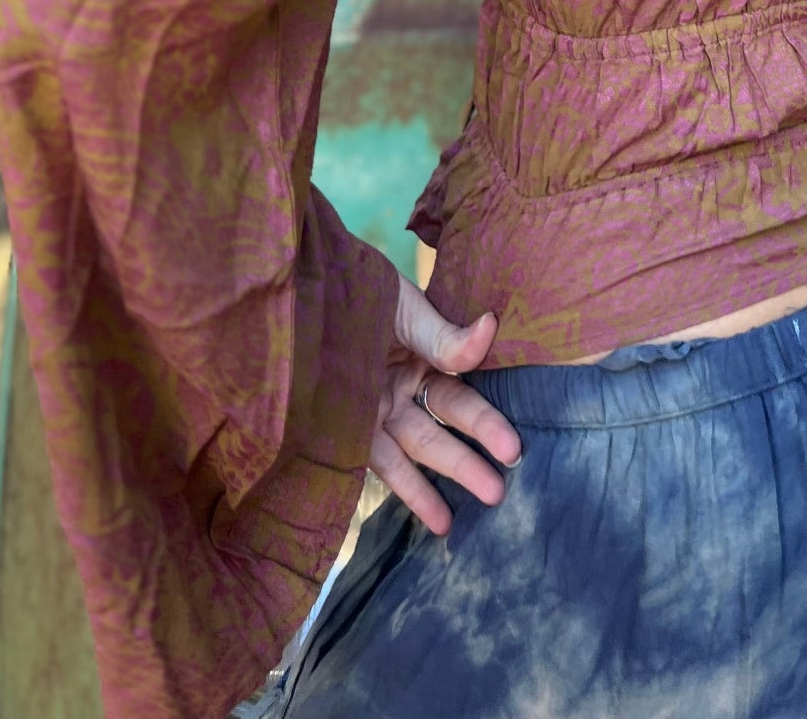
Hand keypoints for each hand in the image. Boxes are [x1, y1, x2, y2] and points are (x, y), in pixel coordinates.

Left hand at [369, 275, 521, 535]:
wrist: (295, 291)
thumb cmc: (354, 289)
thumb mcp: (402, 307)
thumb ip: (441, 333)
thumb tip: (491, 327)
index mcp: (424, 351)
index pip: (462, 391)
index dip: (486, 421)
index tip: (510, 447)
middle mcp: (403, 384)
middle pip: (444, 424)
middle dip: (471, 457)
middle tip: (502, 486)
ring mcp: (375, 409)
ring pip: (416, 448)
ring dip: (443, 478)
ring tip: (469, 514)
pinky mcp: (345, 429)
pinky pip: (380, 464)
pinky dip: (407, 490)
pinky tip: (435, 517)